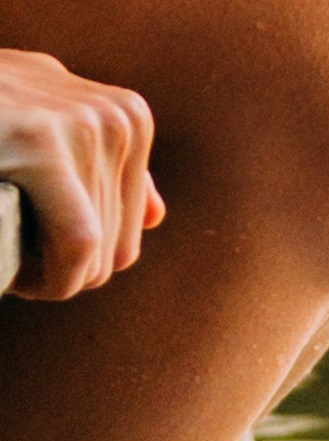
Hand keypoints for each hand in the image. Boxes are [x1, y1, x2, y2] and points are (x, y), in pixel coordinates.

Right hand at [0, 48, 164, 299]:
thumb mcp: (40, 132)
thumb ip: (98, 168)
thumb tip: (154, 217)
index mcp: (120, 111)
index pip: (131, 218)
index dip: (87, 259)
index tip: (37, 263)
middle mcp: (112, 111)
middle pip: (121, 238)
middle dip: (67, 269)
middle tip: (16, 269)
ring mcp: (82, 119)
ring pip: (100, 248)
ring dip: (51, 277)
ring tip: (10, 266)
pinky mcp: (40, 138)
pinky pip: (78, 242)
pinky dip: (52, 279)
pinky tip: (18, 281)